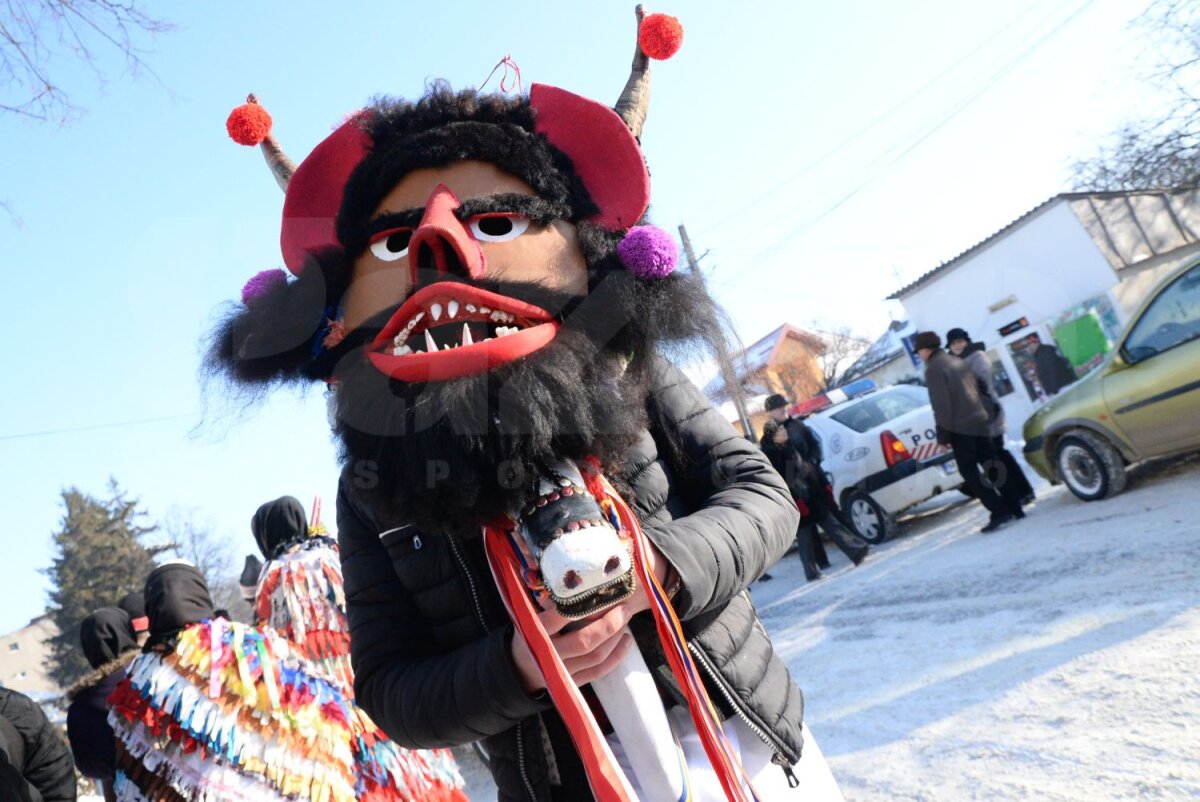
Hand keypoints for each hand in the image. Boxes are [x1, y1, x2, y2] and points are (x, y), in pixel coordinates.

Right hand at [511, 604, 636, 692]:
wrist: (520, 667)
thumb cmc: (530, 631)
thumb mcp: (530, 614)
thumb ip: (550, 602)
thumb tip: (578, 581)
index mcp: (535, 633)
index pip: (559, 619)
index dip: (581, 608)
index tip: (599, 593)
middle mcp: (548, 655)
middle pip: (584, 641)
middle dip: (609, 624)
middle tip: (623, 607)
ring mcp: (561, 672)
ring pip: (595, 656)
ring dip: (615, 637)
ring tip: (625, 619)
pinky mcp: (572, 683)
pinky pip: (599, 671)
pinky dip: (616, 656)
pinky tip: (626, 641)